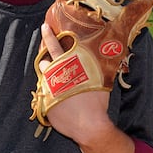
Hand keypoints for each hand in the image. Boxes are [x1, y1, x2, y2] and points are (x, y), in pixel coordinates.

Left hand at [38, 24, 111, 142]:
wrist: (89, 125)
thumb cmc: (97, 102)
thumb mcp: (100, 80)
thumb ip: (97, 67)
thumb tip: (108, 57)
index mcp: (69, 67)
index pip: (55, 47)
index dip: (49, 36)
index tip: (44, 27)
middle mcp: (55, 75)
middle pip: (45, 62)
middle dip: (47, 61)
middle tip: (51, 62)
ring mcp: (48, 89)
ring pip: (44, 77)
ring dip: (49, 77)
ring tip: (57, 82)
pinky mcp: (45, 103)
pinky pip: (45, 95)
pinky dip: (51, 95)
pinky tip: (61, 101)